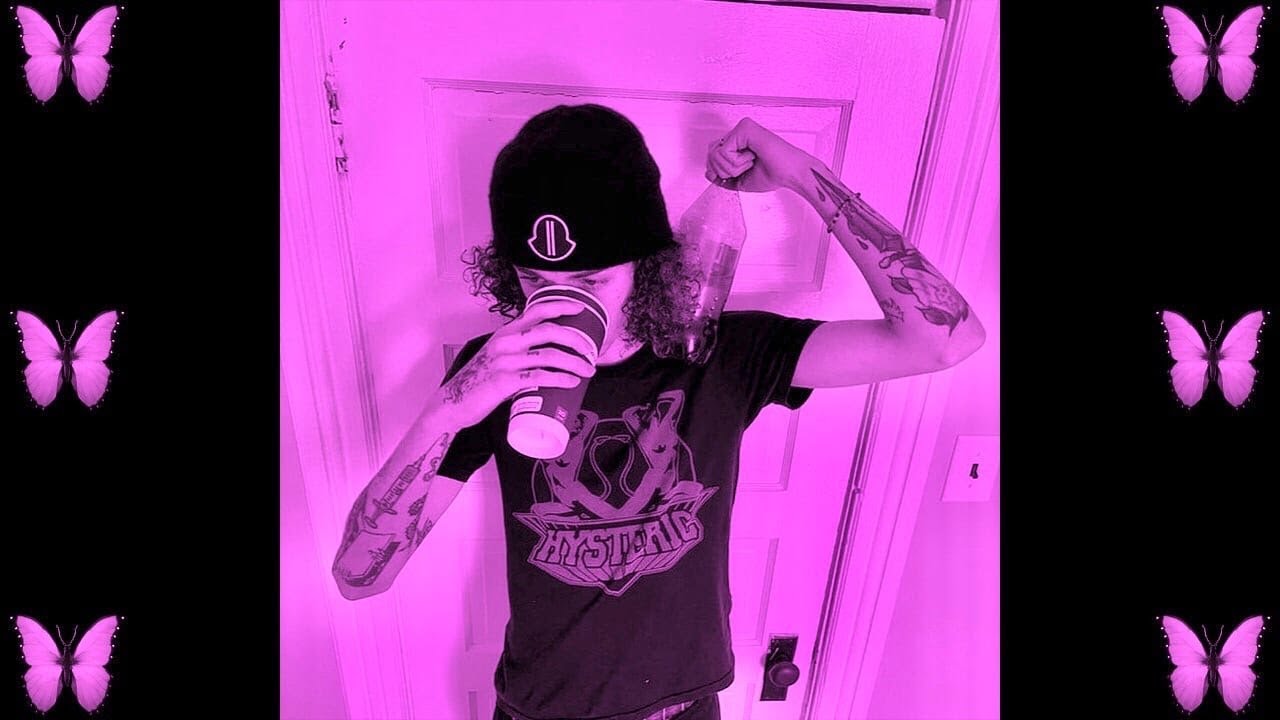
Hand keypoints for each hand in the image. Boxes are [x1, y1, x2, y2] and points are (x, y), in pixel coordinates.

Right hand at [433, 300, 599, 427]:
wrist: (453, 403)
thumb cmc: (478, 381)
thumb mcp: (497, 356)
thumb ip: (518, 351)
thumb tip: (548, 355)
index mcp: (505, 333)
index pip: (536, 311)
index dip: (561, 306)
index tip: (580, 308)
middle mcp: (506, 343)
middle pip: (549, 332)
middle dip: (576, 339)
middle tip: (590, 351)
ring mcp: (505, 361)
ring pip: (549, 355)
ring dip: (574, 362)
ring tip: (588, 370)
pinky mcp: (505, 381)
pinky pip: (539, 377)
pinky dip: (560, 379)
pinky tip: (572, 382)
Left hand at [705, 117, 815, 193]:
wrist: (789, 174)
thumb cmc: (772, 174)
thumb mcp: (740, 180)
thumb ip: (723, 177)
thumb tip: (708, 173)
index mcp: (738, 143)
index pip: (712, 156)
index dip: (719, 171)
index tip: (740, 173)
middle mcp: (738, 133)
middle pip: (710, 155)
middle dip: (724, 171)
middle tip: (746, 168)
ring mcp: (741, 128)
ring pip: (715, 154)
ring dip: (733, 168)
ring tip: (751, 162)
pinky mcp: (744, 127)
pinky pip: (723, 151)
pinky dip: (737, 163)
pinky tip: (752, 157)